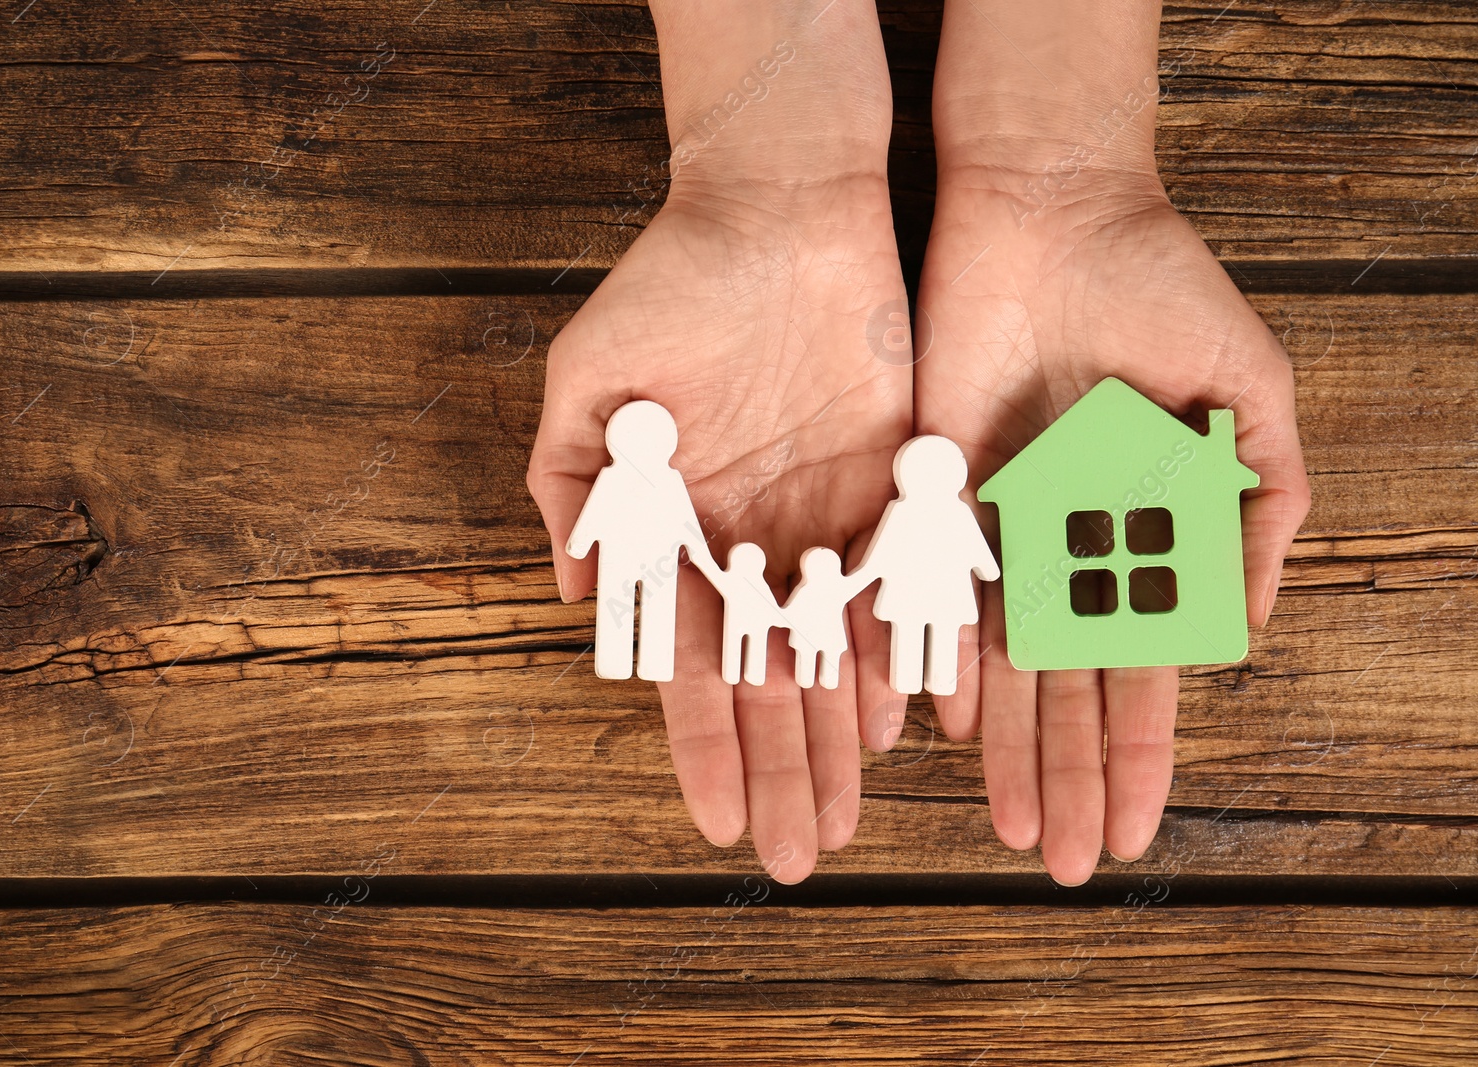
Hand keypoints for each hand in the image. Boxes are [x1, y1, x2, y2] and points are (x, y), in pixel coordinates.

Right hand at [528, 170, 911, 882]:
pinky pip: (903, 587)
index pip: (693, 665)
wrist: (780, 207)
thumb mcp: (590, 382)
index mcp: (681, 532)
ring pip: (839, 652)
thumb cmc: (671, 286)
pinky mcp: (895, 484)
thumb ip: (573, 489)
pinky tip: (903, 721)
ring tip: (848, 817)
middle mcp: (755, 542)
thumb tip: (580, 593)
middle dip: (781, 769)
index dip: (704, 745)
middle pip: (772, 681)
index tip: (715, 821)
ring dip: (841, 737)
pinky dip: (903, 652)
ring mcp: (827, 520)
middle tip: (797, 856)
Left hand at [910, 163, 1309, 884]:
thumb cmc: (1163, 294)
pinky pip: (930, 591)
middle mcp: (1061, 548)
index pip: (1136, 674)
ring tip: (1008, 825)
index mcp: (1136, 538)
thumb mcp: (1246, 400)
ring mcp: (994, 525)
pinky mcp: (932, 489)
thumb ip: (1256, 512)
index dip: (1135, 754)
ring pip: (997, 658)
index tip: (1132, 832)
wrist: (1054, 210)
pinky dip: (936, 657)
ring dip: (1005, 746)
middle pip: (1064, 689)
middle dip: (1066, 774)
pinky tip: (943, 727)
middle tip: (1062, 863)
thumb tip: (1240, 634)